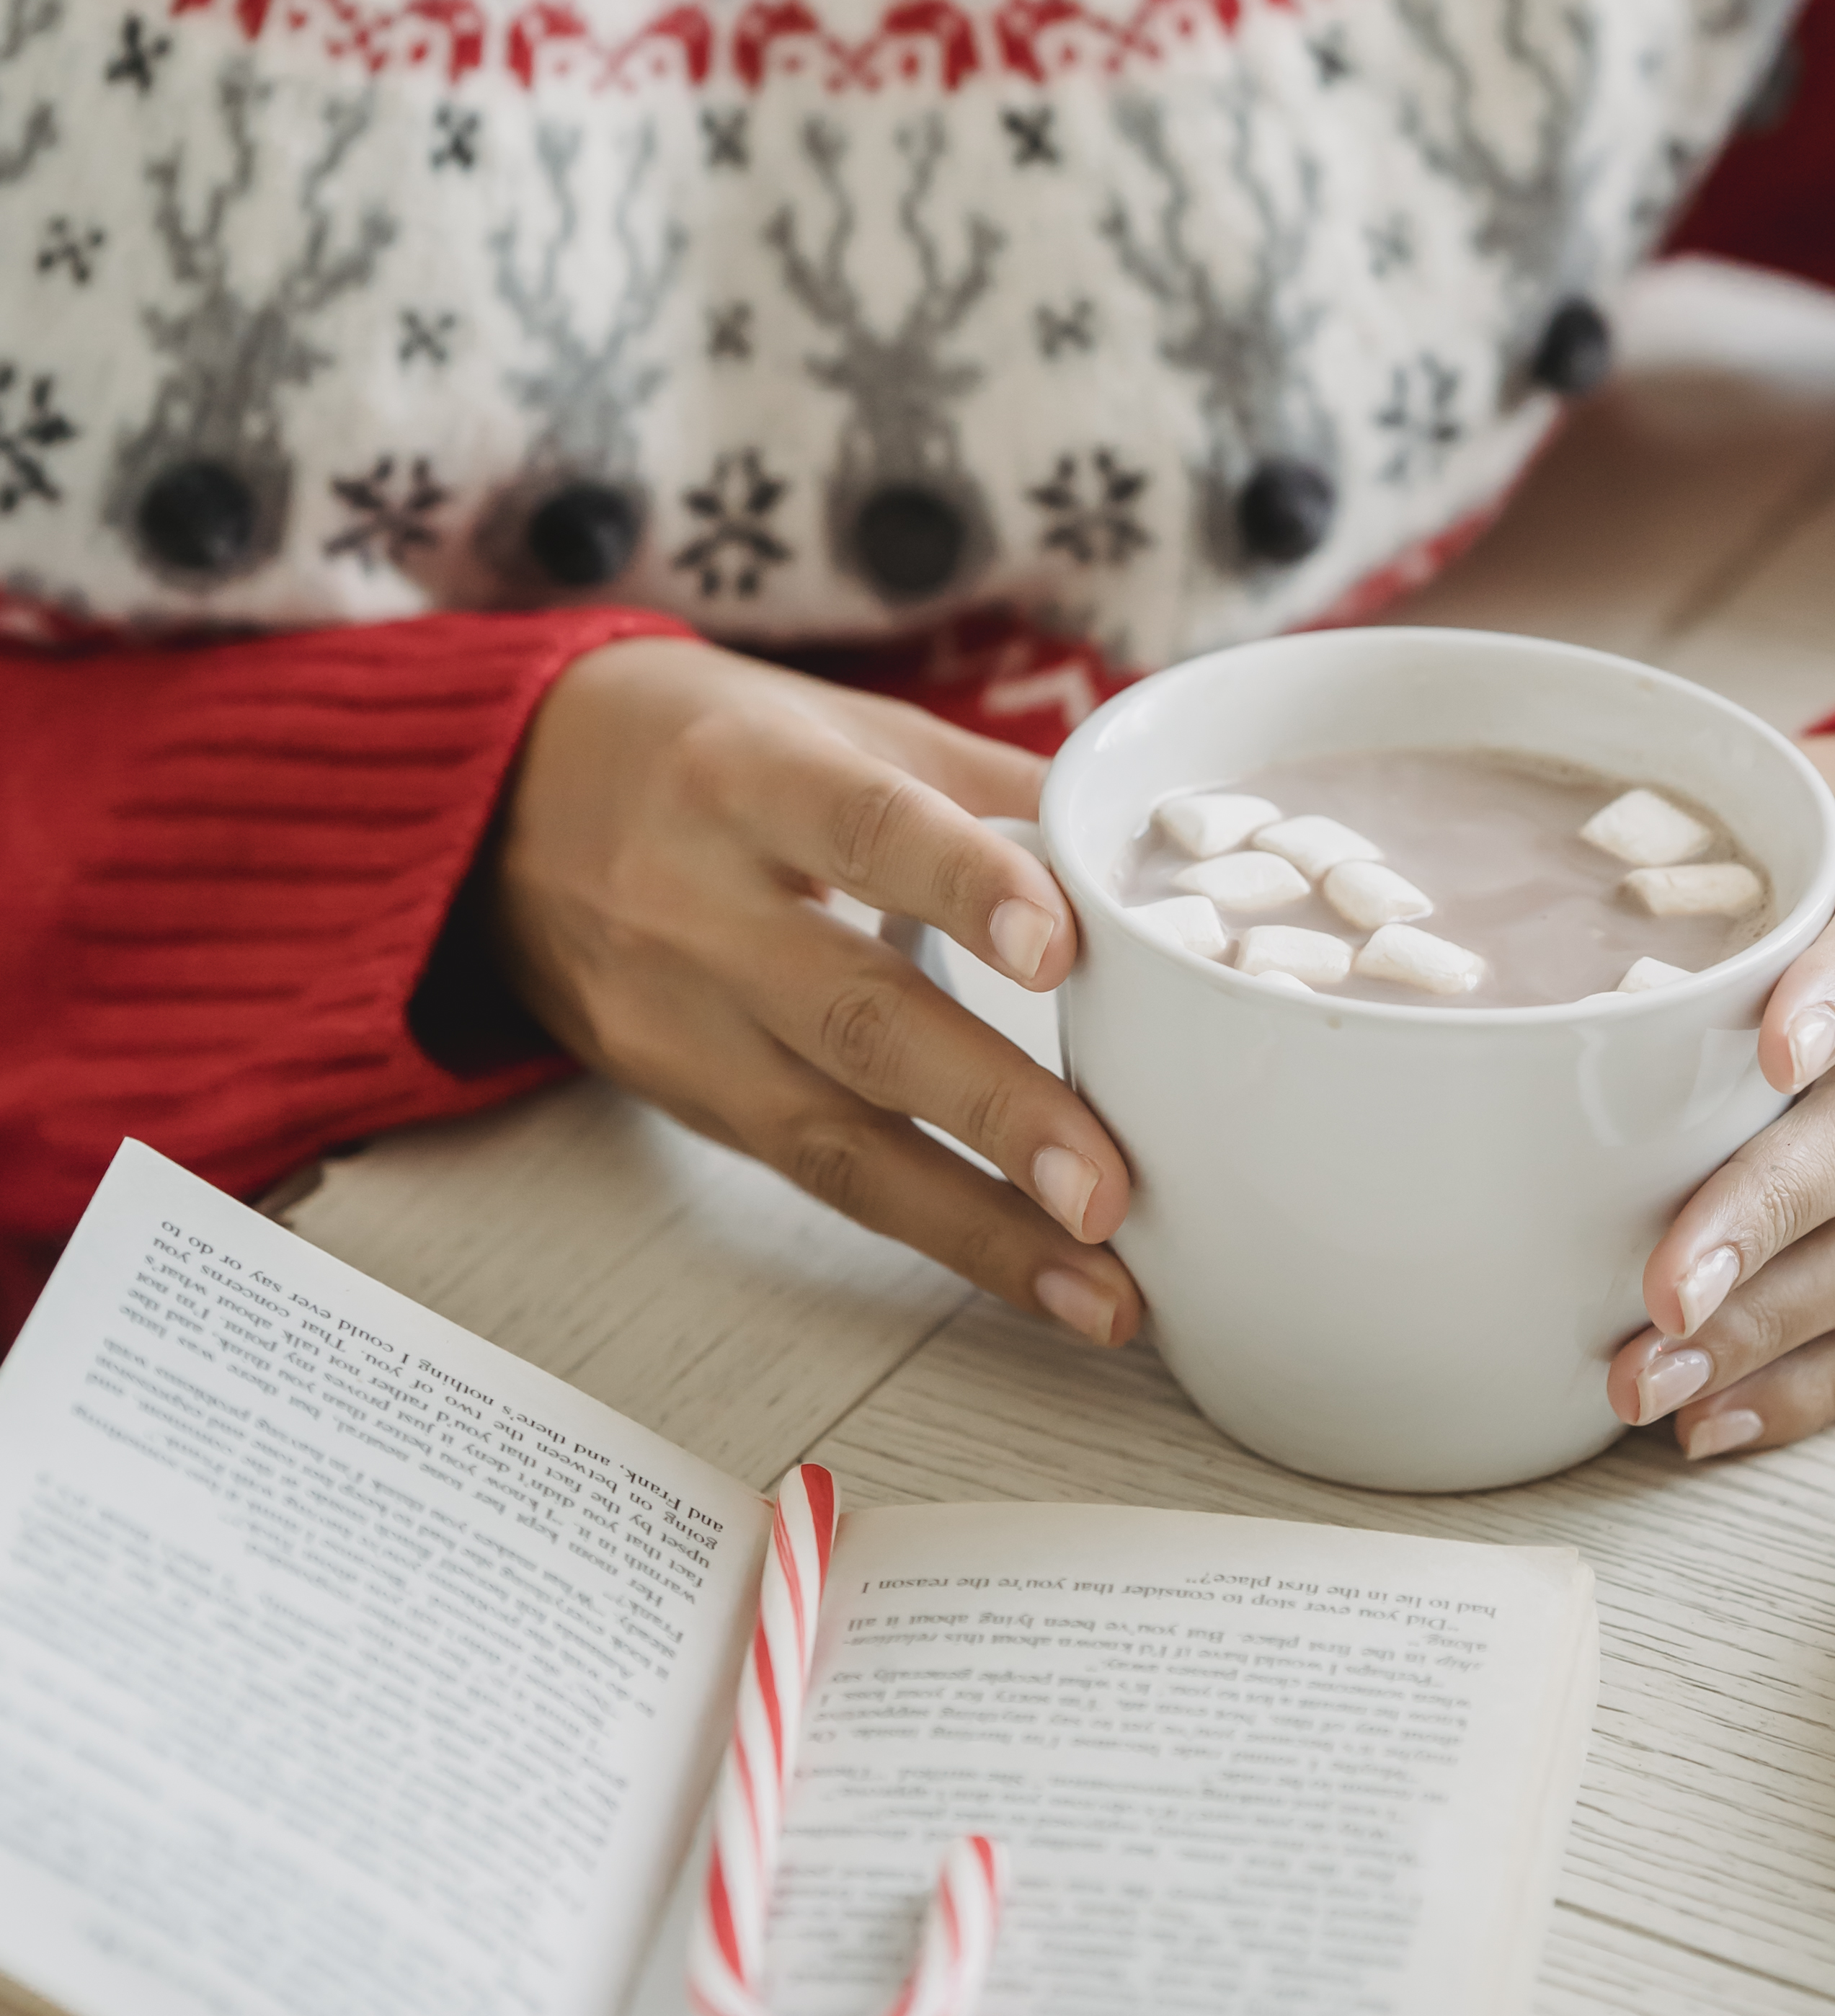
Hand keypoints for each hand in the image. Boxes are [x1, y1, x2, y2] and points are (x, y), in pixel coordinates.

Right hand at [490, 637, 1140, 1345]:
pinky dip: (936, 1230)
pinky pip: (817, 1175)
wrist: (502, 806)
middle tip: (1105, 1187)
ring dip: (979, 1226)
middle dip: (991, 1108)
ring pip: (833, 1137)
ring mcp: (677, 1017)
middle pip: (854, 1015)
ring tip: (1102, 1288)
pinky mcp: (683, 1098)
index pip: (863, 825)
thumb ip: (993, 786)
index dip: (960, 884)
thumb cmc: (711, 752)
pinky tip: (1033, 1275)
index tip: (1059, 948)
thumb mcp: (840, 727)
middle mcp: (698, 903)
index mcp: (750, 776)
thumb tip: (1150, 851)